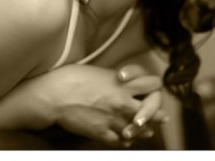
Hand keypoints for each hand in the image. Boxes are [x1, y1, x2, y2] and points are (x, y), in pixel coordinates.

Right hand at [36, 64, 166, 147]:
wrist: (54, 95)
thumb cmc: (72, 78)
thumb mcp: (100, 72)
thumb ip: (117, 80)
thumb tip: (128, 85)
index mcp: (122, 84)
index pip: (154, 85)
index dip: (155, 88)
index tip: (151, 91)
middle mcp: (123, 102)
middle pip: (153, 110)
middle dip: (157, 113)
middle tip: (160, 117)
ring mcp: (114, 119)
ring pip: (141, 129)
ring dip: (143, 129)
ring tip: (144, 129)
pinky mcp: (103, 133)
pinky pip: (122, 141)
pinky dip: (125, 139)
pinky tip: (124, 136)